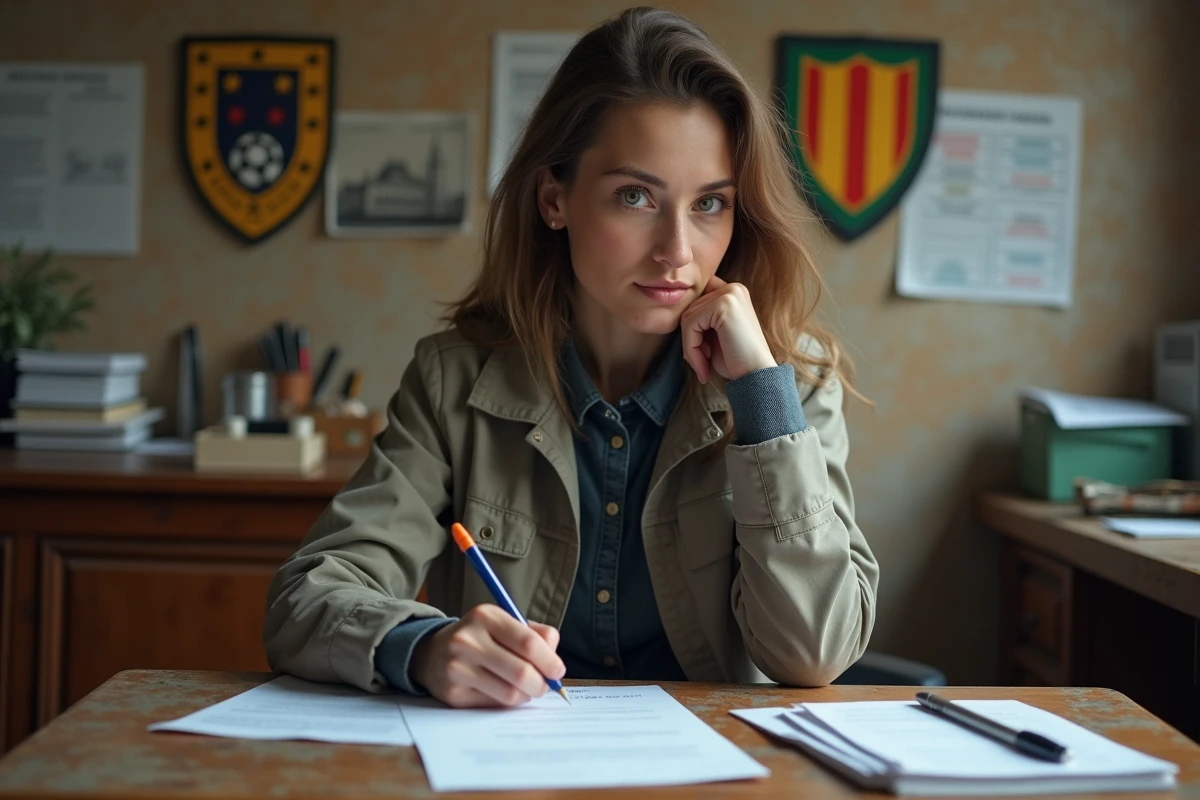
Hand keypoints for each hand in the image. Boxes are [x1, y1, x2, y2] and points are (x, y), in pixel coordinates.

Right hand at [410, 604, 565, 707]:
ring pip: (510, 694)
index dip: (550, 661)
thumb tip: (555, 661)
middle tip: (544, 686)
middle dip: (541, 684)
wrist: (433, 653)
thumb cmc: (480, 638)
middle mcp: (468, 640)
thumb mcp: (504, 624)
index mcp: (486, 616)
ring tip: (524, 689)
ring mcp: (458, 668)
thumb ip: (535, 635)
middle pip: (522, 673)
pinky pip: (494, 705)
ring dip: (525, 696)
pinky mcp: (453, 694)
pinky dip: (506, 702)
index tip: (557, 671)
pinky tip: (502, 691)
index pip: (529, 643)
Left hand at [681, 274, 775, 383]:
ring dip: (690, 347)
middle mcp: (733, 288)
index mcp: (732, 293)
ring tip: (703, 365)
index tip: (701, 352)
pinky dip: (691, 349)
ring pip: (687, 317)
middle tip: (702, 363)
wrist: (757, 378)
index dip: (693, 328)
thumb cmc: (736, 361)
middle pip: (689, 309)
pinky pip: (691, 324)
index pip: (695, 302)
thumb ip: (700, 319)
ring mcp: (730, 294)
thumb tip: (674, 312)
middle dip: (690, 340)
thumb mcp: (714, 334)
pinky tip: (704, 366)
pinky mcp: (725, 304)